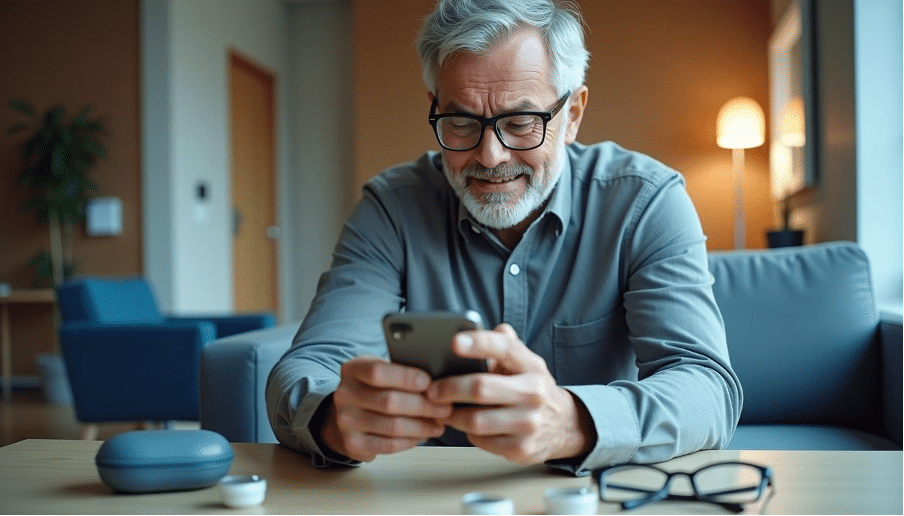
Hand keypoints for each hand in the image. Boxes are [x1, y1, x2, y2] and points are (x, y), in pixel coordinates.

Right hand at [320, 356, 452, 461]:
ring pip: (393, 426)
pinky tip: (423, 435)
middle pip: (389, 401)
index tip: (429, 383)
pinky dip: (411, 441)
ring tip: (439, 423)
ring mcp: (346, 421)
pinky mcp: (353, 444)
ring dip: (422, 426)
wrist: (345, 416)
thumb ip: (400, 373)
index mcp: (352, 369)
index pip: (378, 372)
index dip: (406, 378)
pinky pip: (389, 445)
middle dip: (423, 406)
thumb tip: (436, 383)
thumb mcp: (380, 372)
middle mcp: (344, 394)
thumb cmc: (372, 390)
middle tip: (445, 408)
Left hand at [426, 324, 595, 464]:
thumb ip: (504, 344)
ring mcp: (529, 423)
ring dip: (453, 414)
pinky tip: (467, 425)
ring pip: (475, 420)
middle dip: (449, 388)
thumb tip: (483, 327)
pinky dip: (467, 432)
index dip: (478, 344)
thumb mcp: (525, 362)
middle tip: (432, 390)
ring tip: (444, 408)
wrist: (564, 425)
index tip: (455, 342)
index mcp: (532, 366)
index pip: (505, 348)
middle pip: (481, 388)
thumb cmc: (531, 388)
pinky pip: (480, 440)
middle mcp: (533, 393)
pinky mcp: (521, 448)